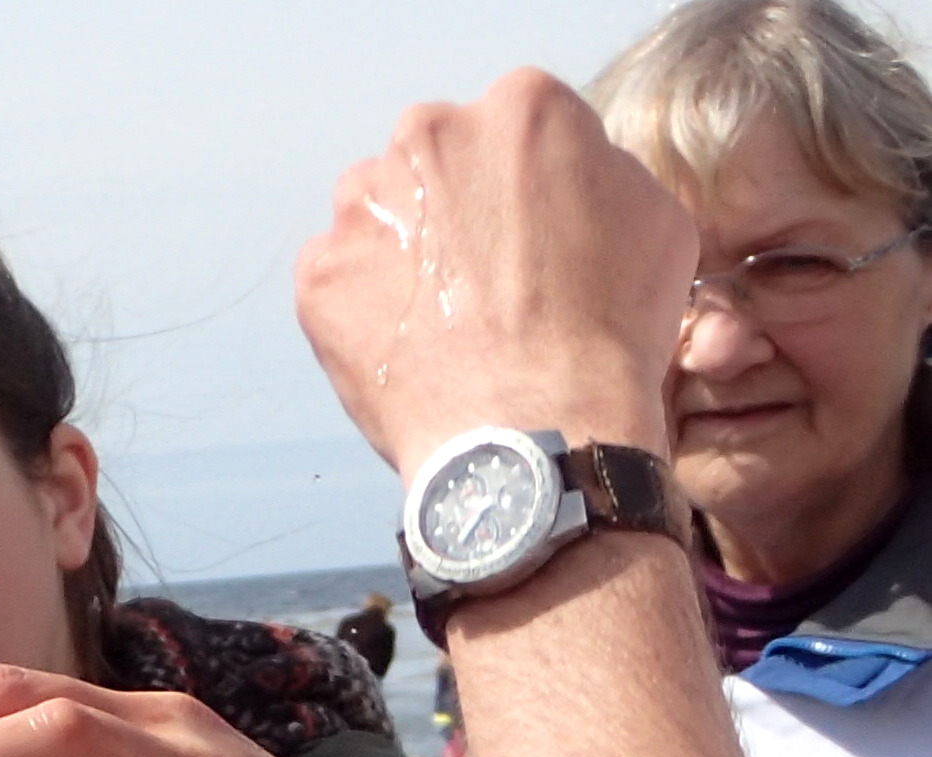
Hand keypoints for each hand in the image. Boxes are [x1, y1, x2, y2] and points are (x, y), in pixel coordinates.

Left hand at [294, 68, 693, 474]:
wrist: (535, 430)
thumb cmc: (609, 331)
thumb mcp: (655, 220)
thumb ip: (598, 175)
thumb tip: (565, 181)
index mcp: (523, 108)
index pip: (519, 130)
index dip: (530, 188)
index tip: (534, 236)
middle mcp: (431, 137)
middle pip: (438, 159)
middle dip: (456, 206)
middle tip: (483, 277)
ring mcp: (363, 207)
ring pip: (378, 210)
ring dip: (402, 246)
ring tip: (440, 315)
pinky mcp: (319, 275)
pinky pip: (336, 275)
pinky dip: (360, 303)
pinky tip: (403, 343)